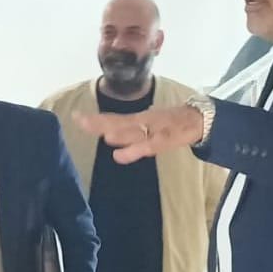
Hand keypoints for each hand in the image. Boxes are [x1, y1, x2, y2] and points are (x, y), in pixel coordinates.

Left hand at [76, 106, 203, 163]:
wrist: (197, 120)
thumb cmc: (170, 123)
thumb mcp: (147, 123)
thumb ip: (129, 130)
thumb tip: (107, 133)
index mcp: (137, 118)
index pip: (112, 117)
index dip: (95, 118)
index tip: (75, 116)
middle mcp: (142, 121)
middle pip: (117, 122)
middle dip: (98, 122)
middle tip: (78, 120)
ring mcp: (152, 130)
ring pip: (130, 131)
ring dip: (112, 132)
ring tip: (95, 131)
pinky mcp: (163, 140)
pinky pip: (146, 146)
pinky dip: (132, 150)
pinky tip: (118, 155)